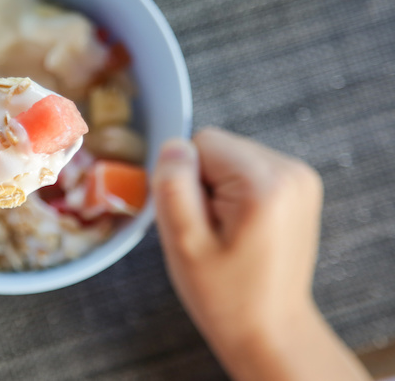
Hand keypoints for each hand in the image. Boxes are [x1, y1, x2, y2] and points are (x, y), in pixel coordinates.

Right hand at [152, 127, 369, 380]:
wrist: (269, 328)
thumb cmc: (227, 295)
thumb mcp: (184, 244)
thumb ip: (173, 186)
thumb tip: (173, 147)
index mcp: (265, 183)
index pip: (201, 142)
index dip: (185, 179)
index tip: (196, 219)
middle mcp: (290, 172)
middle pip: (218, 147)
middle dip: (203, 183)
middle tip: (210, 230)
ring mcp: (299, 178)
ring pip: (230, 157)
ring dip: (219, 189)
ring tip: (226, 232)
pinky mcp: (298, 186)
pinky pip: (247, 169)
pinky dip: (236, 193)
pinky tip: (241, 228)